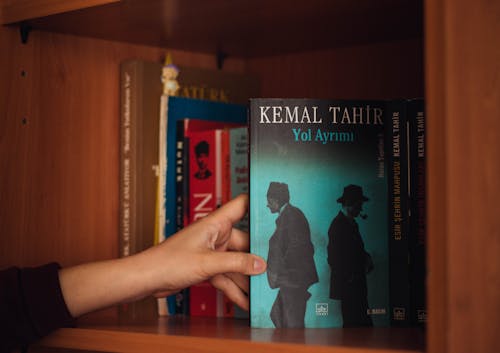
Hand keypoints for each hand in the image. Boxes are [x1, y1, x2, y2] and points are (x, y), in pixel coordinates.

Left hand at [143, 194, 265, 309]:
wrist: (147, 279)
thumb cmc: (168, 261)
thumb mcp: (208, 263)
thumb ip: (236, 263)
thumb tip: (261, 264)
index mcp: (215, 223)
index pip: (241, 205)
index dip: (257, 203)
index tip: (277, 207)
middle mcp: (215, 235)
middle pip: (244, 241)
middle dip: (257, 256)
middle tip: (276, 266)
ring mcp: (211, 251)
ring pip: (236, 262)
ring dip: (246, 277)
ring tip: (262, 290)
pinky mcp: (207, 266)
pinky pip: (226, 276)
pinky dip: (233, 288)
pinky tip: (244, 301)